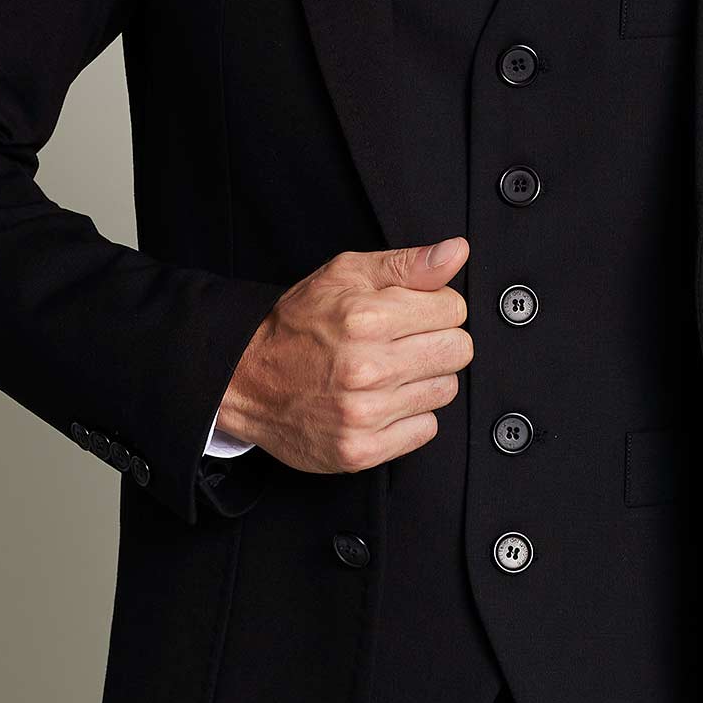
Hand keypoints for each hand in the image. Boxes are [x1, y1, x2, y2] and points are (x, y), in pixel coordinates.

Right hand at [213, 238, 472, 474]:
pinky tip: (381, 400)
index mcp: (365, 317)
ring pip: (445, 390)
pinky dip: (409, 416)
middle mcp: (366, 368)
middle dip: (437, 341)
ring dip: (423, 379)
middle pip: (457, 351)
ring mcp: (364, 413)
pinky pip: (426, 429)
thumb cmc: (297, 324)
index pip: (454, 309)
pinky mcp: (362, 450)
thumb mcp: (346, 274)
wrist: (245, 378)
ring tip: (387, 371)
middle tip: (402, 342)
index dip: (435, 307)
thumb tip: (456, 252)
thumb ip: (408, 264)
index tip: (412, 313)